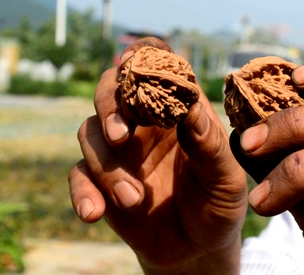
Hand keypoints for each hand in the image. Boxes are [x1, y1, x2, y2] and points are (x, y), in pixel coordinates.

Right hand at [68, 38, 247, 274]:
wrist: (197, 248)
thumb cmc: (218, 202)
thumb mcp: (225, 178)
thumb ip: (209, 146)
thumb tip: (191, 111)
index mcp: (178, 107)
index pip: (156, 65)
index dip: (142, 55)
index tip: (133, 65)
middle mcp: (143, 120)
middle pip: (111, 89)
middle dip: (110, 107)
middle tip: (121, 136)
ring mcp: (118, 149)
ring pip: (90, 132)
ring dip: (107, 165)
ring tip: (134, 199)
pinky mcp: (98, 181)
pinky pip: (78, 176)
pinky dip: (82, 192)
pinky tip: (93, 213)